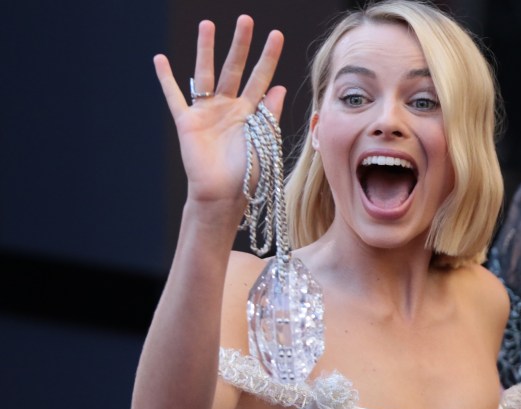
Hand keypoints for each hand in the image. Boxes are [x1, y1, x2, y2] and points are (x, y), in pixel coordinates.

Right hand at [153, 15, 285, 207]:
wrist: (223, 196)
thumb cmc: (248, 174)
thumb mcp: (264, 142)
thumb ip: (270, 114)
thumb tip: (280, 87)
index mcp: (250, 111)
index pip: (261, 77)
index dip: (268, 57)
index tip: (276, 34)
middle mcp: (228, 106)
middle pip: (235, 67)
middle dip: (240, 43)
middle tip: (245, 19)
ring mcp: (207, 112)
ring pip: (206, 73)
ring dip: (206, 49)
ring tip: (207, 24)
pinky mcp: (187, 121)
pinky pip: (174, 96)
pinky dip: (166, 78)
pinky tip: (159, 59)